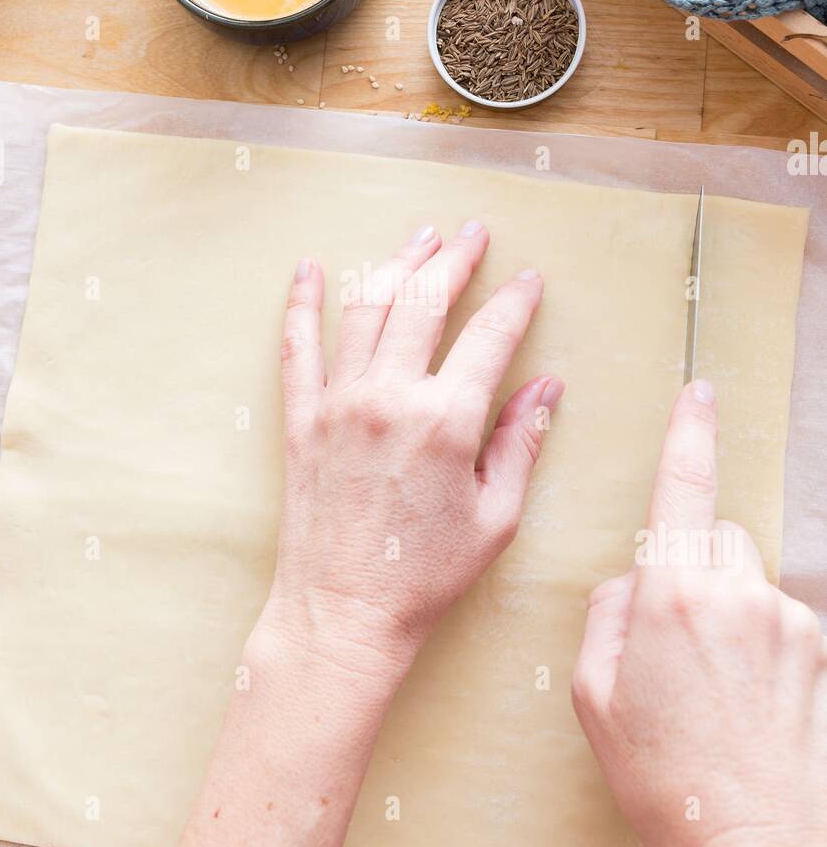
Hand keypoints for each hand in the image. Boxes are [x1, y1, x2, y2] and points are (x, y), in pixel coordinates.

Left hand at [259, 220, 563, 683]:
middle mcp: (388, 397)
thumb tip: (547, 387)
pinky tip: (309, 269)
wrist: (343, 613)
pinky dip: (302, 303)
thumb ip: (522, 442)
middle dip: (455, 260)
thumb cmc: (426, 577)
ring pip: (367, 308)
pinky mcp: (302, 419)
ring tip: (420, 237)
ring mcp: (338, 402)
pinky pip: (298, 346)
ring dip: (397, 265)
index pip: (490, 336)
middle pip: (425, 302)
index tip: (530, 279)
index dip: (515, 301)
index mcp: (446, 420)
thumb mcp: (496, 517)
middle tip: (474, 234)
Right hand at [572, 381, 826, 846]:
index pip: (682, 489)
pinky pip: (773, 608)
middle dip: (690, 558)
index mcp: (670, 597)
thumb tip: (632, 582)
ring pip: (744, 570)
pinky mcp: (812, 643)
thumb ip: (607, 613)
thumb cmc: (660, 775)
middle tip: (670, 630)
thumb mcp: (594, 692)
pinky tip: (741, 690)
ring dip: (723, 596)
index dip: (688, 432)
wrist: (746, 844)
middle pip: (713, 533)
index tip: (697, 394)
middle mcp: (733, 593)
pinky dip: (753, 632)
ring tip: (710, 676)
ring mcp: (781, 617)